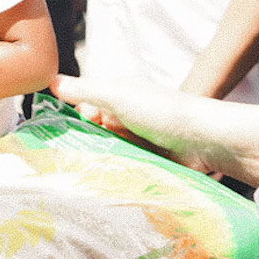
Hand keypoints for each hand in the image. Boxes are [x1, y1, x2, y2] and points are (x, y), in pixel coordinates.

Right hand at [52, 74, 258, 185]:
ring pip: (111, 150)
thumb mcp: (118, 96)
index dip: (80, 119)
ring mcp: (142, 138)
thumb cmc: (163, 112)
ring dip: (110, 158)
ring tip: (111, 167)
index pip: (86, 106)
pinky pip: (128, 166)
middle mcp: (131, 113)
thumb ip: (85, 91)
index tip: (82, 129)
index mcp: (122, 93)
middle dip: (94, 142)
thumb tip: (51, 81)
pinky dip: (124, 170)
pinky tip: (122, 177)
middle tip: (97, 151)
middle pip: (97, 131)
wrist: (206, 141)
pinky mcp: (152, 159)